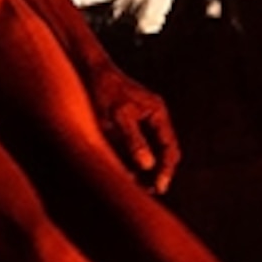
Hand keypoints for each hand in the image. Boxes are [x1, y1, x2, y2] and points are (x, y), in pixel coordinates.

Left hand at [87, 64, 181, 191]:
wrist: (92, 71)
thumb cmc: (104, 91)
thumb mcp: (117, 117)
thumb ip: (133, 140)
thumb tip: (148, 165)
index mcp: (157, 114)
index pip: (169, 147)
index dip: (166, 169)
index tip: (159, 187)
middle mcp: (156, 117)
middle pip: (166, 150)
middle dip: (160, 171)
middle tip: (150, 190)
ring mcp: (146, 119)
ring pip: (154, 149)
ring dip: (148, 168)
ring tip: (139, 186)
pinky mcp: (133, 122)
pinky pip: (142, 144)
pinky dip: (137, 159)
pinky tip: (128, 170)